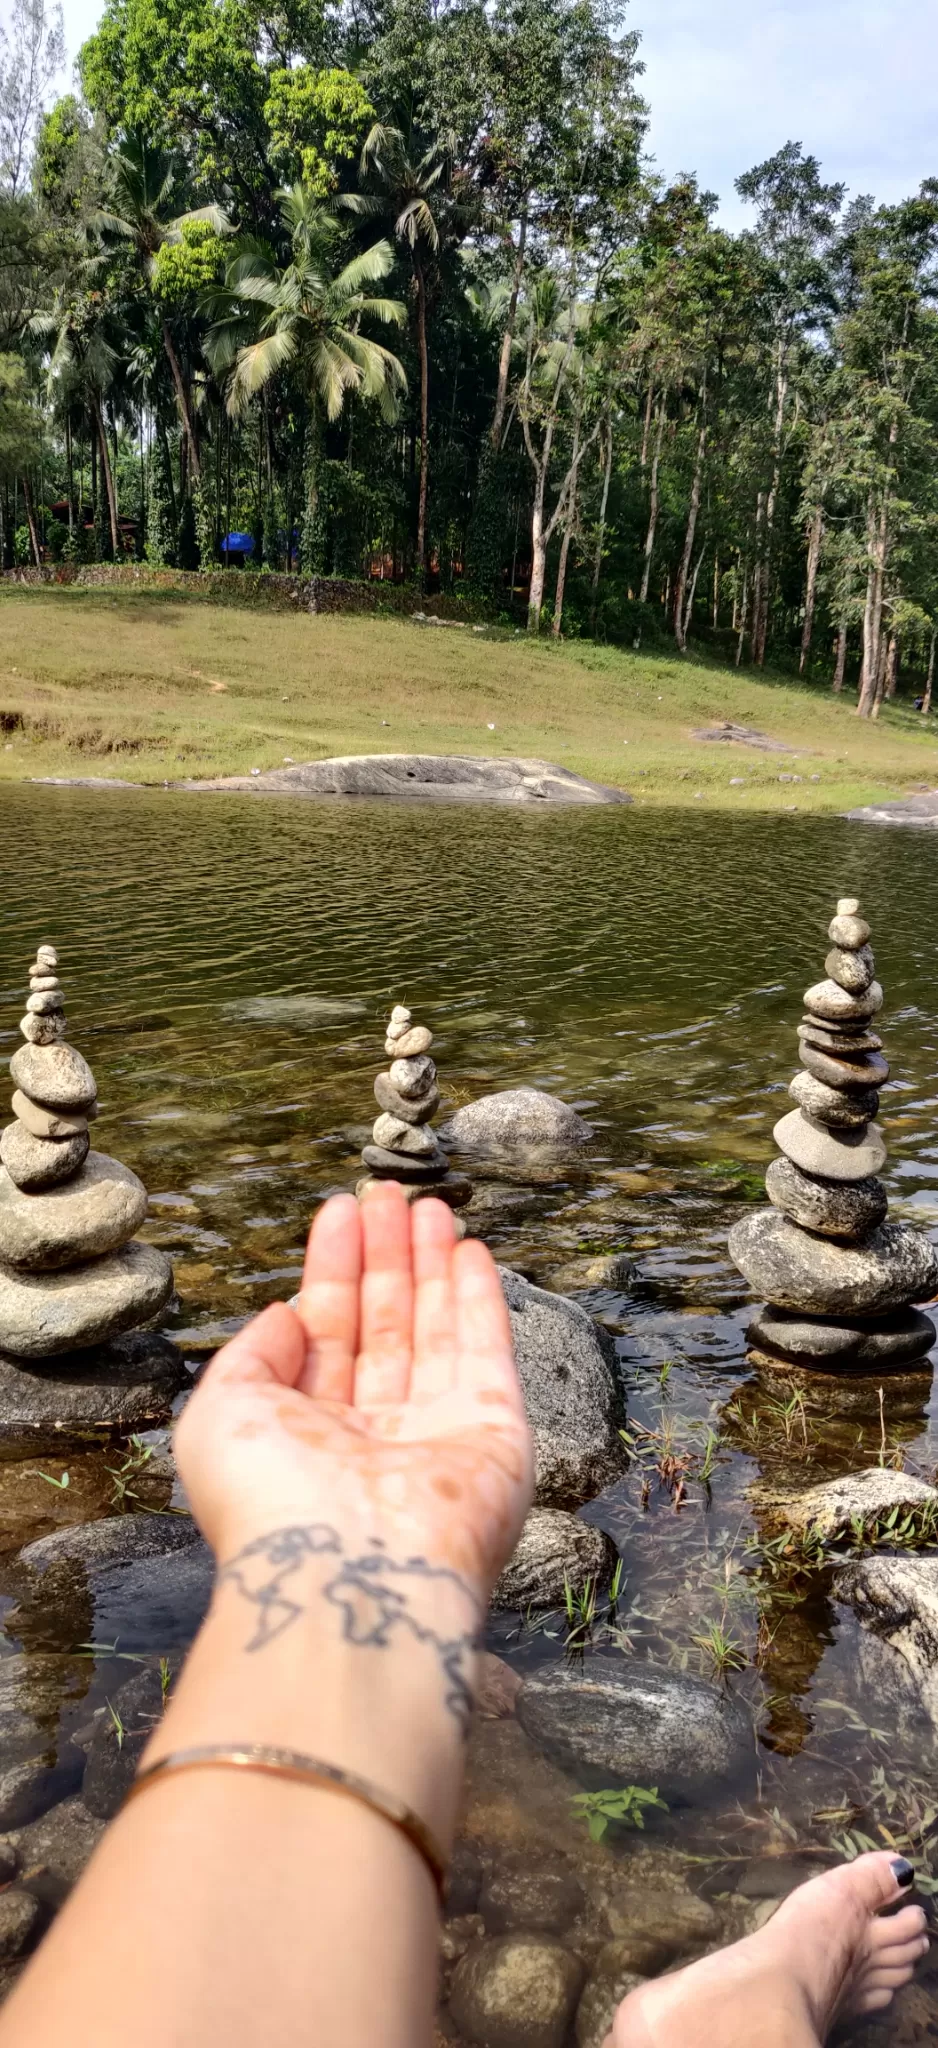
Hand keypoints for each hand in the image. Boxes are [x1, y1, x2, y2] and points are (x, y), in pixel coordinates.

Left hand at [175, 1183, 533, 1604]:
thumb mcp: (222, 1412)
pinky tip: (469, 1250)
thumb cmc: (269, 1499)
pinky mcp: (494, 1436)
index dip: (332, 1268)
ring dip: (432, 1264)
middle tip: (387, 1191)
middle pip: (382, 1323)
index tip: (339, 1209)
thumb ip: (250, 1354)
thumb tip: (288, 1313)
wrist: (348, 1574)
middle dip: (384, 1255)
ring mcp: (436, 1434)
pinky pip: (488, 1352)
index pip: (325, 1332)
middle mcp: (373, 1434)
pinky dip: (480, 1300)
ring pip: (434, 1329)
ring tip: (428, 1203)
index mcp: (308, 1433)